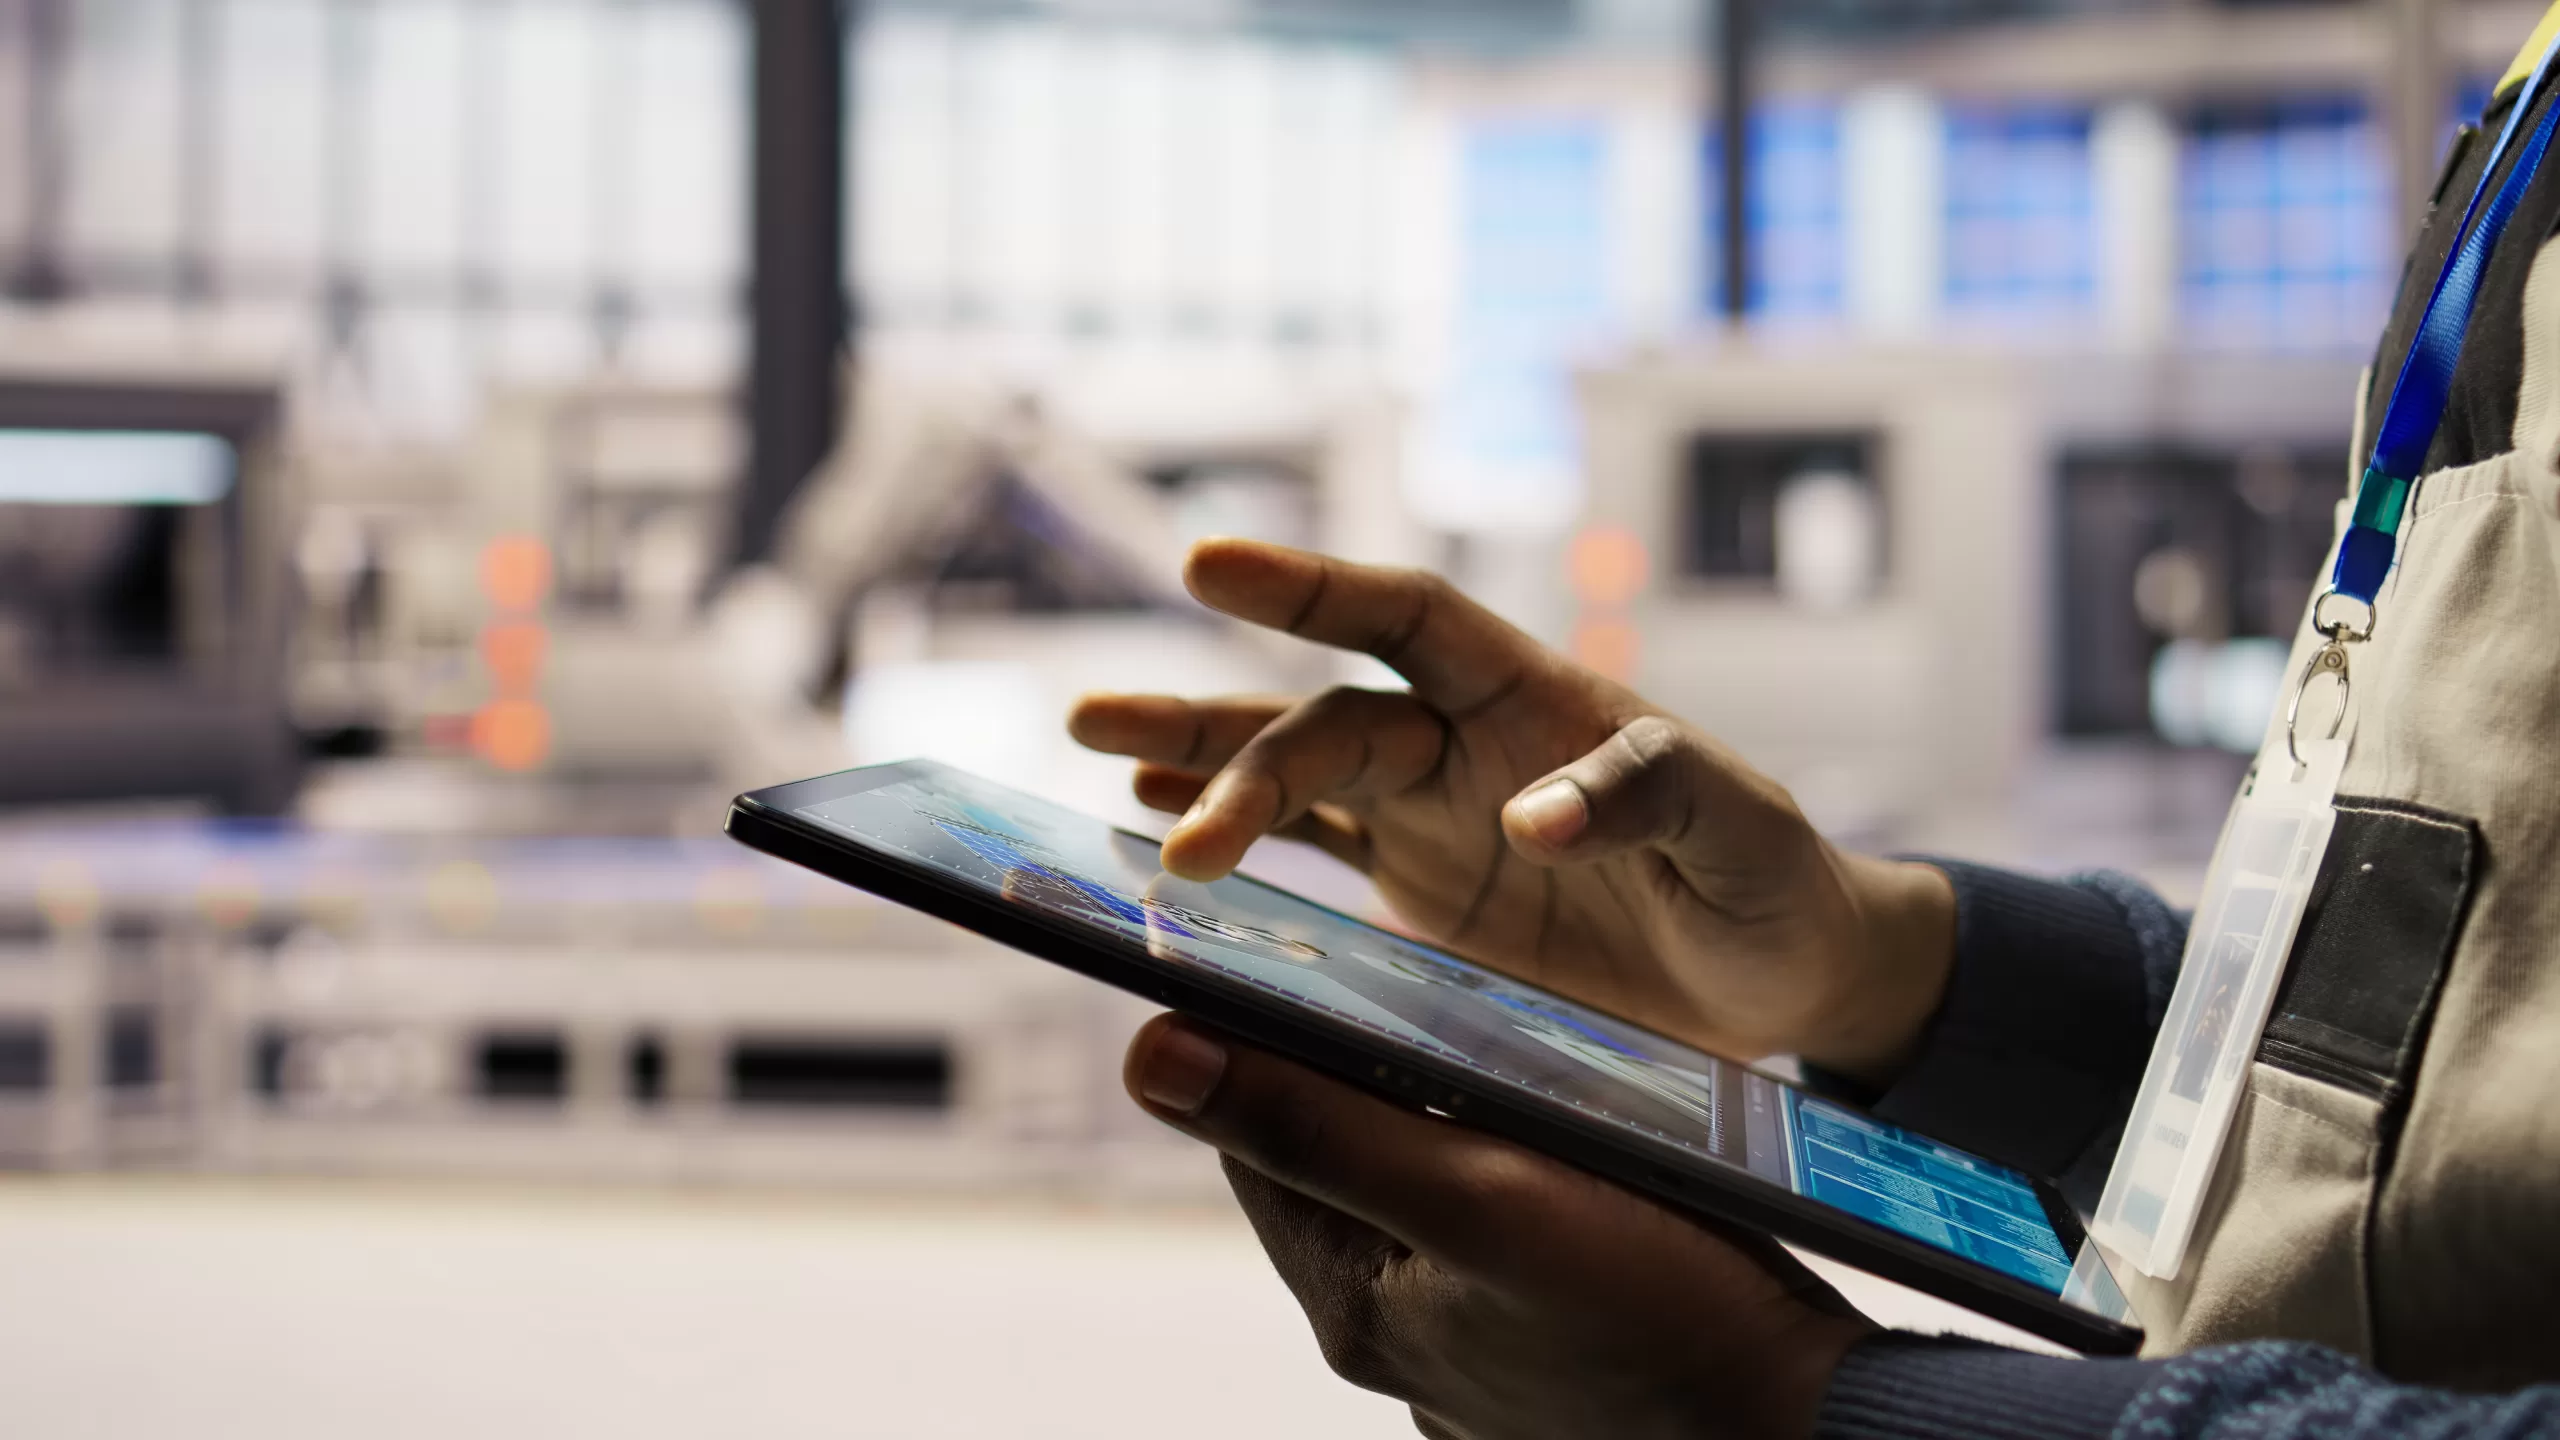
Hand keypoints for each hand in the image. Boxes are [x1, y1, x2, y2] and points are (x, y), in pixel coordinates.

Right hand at [1069, 539, 1952, 1079]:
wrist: (1775, 972)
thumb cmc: (1771, 882)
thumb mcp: (1742, 835)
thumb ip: (1650, 802)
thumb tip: (1527, 818)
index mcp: (1536, 703)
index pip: (1409, 617)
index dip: (1311, 586)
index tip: (1210, 564)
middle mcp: (1465, 746)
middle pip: (1324, 719)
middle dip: (1226, 737)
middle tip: (1128, 763)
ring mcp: (1432, 817)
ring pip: (1291, 771)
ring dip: (1193, 755)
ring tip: (1094, 738)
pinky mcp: (1419, 894)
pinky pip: (1306, 851)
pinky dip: (1232, 833)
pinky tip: (1151, 823)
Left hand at [1126, 1015, 1872, 1439]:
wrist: (1805, 1426)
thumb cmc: (1658, 1309)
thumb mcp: (1479, 1194)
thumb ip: (1315, 1125)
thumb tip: (1149, 1056)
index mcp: (1352, 1298)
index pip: (1257, 1131)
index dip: (1268, 1031)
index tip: (1301, 945)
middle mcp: (1393, 1332)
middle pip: (1336, 1159)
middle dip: (1364, 1068)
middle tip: (1423, 979)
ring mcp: (1469, 1346)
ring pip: (1422, 1189)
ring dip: (1444, 1114)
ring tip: (1507, 1048)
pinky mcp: (1541, 1341)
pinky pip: (1493, 1229)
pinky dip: (1509, 1167)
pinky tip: (1570, 1137)